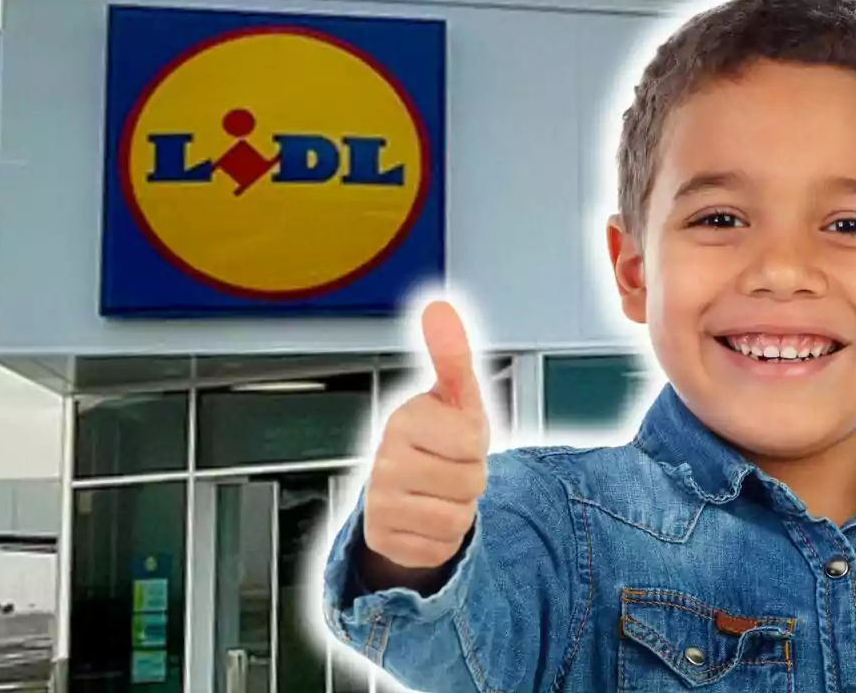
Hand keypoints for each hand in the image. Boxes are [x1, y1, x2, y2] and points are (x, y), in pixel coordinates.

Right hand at [363, 301, 489, 570]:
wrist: (410, 490)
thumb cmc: (439, 438)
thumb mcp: (455, 397)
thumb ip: (452, 355)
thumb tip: (439, 308)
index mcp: (404, 420)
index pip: (471, 442)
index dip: (476, 445)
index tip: (457, 438)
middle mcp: (384, 460)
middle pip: (469, 484)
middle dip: (471, 479)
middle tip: (450, 467)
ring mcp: (378, 502)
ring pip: (456, 519)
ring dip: (460, 510)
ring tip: (440, 492)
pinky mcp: (383, 540)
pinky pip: (440, 548)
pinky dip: (443, 539)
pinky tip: (426, 517)